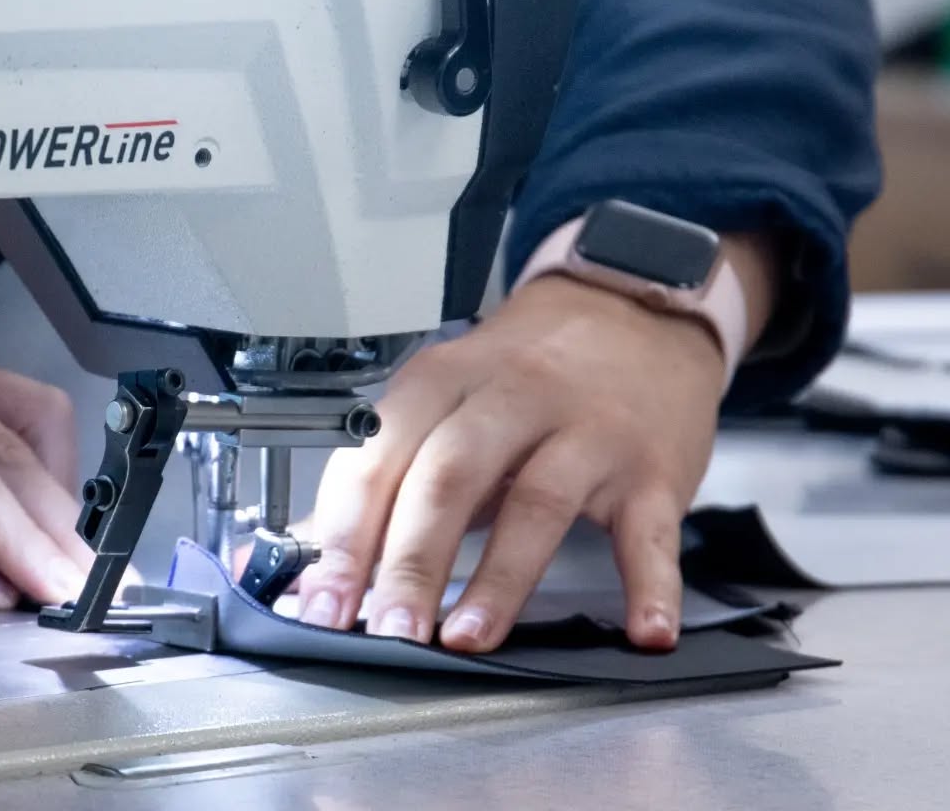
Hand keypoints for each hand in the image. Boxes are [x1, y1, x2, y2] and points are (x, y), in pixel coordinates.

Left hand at [295, 276, 725, 652]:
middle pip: (449, 474)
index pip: (380, 455)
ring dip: (498, 577)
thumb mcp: (443, 400)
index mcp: (444, 381)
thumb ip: (377, 479)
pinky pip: (649, 530)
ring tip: (468, 638)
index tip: (322, 600)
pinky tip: (641, 629)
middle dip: (409, 558)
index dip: (345, 532)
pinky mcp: (650, 468)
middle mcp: (512, 398)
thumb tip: (299, 553)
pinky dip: (649, 583)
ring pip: (536, 501)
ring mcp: (585, 432)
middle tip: (387, 629)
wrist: (629, 310)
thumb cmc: (525, 370)